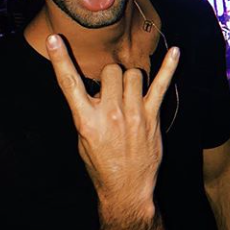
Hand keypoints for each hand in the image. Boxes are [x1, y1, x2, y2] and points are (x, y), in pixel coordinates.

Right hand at [46, 34, 179, 210]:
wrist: (126, 190)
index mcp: (86, 120)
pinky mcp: (152, 116)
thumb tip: (95, 85)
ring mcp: (133, 113)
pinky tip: (176, 51)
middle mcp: (109, 113)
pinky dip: (169, 67)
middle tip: (112, 94)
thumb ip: (86, 110)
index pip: (69, 83)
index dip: (60, 59)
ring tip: (128, 97)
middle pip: (110, 71)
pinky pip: (161, 85)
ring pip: (132, 74)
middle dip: (110, 77)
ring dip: (129, 80)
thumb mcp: (83, 139)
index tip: (53, 39)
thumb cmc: (101, 164)